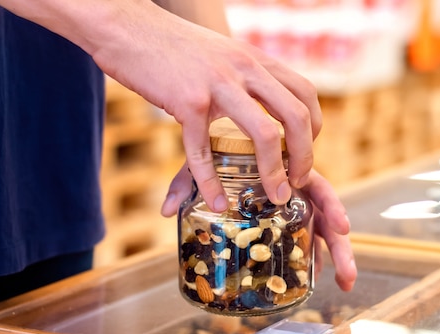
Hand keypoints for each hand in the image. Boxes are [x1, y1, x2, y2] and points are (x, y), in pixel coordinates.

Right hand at [91, 2, 320, 210]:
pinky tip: (216, 201)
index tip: (303, 152)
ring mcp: (217, 84)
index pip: (305, 93)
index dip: (313, 128)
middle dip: (304, 156)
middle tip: (298, 182)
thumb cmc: (172, 47)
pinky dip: (211, 182)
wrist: (126, 26)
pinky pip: (204, 150)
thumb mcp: (220, 54)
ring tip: (276, 196)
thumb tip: (256, 107)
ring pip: (264, 132)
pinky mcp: (187, 101)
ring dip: (273, 171)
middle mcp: (244, 68)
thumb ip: (242, 77)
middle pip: (295, 115)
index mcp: (254, 59)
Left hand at [162, 164, 356, 291]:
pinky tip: (316, 278)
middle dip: (340, 245)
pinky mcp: (287, 214)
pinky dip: (311, 255)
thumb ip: (189, 181)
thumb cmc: (217, 145)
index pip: (317, 185)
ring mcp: (293, 203)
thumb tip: (165, 211)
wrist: (217, 132)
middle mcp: (294, 187)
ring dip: (337, 255)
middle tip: (347, 274)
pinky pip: (305, 235)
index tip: (342, 227)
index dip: (331, 207)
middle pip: (325, 215)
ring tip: (346, 283)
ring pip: (320, 229)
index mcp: (284, 168)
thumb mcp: (205, 158)